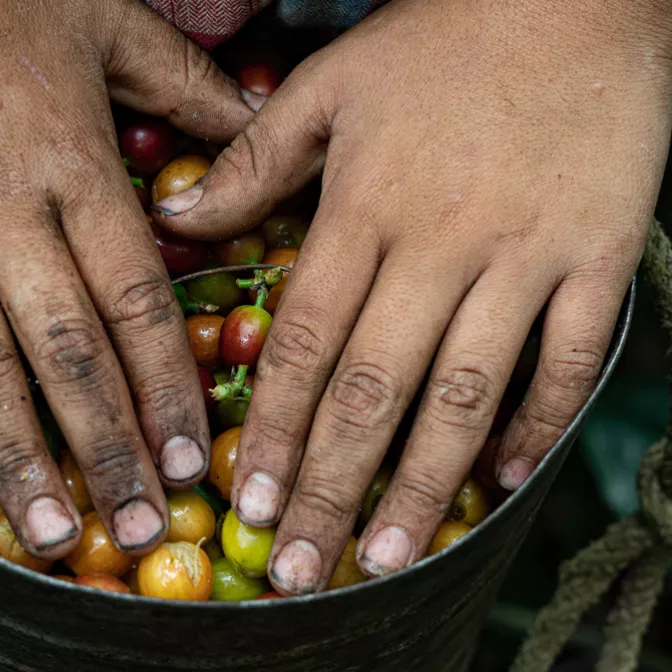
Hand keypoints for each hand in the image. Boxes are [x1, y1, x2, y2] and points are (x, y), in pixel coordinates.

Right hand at [0, 0, 254, 559]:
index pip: (135, 296)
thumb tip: (253, 124)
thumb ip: (183, 81)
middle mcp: (3, 204)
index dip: (166, 385)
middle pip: (67, 346)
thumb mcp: (102, 18)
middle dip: (107, 445)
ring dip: (17, 450)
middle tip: (137, 526)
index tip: (190, 458)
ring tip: (50, 530)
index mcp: (74, 162)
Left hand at [153, 0, 671, 592]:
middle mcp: (440, 245)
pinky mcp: (600, 253)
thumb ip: (250, 162)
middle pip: (374, 387)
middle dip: (333, 485)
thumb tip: (175, 218)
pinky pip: (571, 355)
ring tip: (388, 555)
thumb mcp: (328, 85)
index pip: (306, 343)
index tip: (252, 500)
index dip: (276, 430)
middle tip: (304, 566)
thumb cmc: (439, 38)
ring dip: (424, 480)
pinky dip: (541, 420)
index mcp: (365, 209)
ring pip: (468, 389)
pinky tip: (505, 477)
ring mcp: (527, 254)